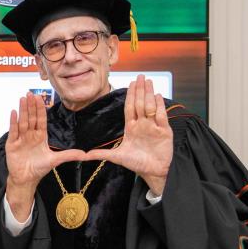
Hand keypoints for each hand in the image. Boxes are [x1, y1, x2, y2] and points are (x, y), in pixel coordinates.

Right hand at [4, 93, 85, 221]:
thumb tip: (85, 154)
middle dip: (31, 106)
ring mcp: (21, 138)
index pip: (41, 119)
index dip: (40, 109)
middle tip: (30, 93)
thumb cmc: (39, 168)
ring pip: (22, 121)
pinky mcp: (12, 144)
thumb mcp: (55, 160)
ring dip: (23, 110)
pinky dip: (13, 122)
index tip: (40, 98)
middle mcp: (30, 135)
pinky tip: (14, 112)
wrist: (26, 179)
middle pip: (31, 117)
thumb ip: (69, 155)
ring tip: (23, 98)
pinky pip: (13, 131)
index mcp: (40, 136)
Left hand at [85, 75, 172, 194]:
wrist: (152, 172)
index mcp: (132, 127)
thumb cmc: (136, 163)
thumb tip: (82, 155)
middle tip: (140, 76)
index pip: (130, 107)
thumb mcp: (116, 156)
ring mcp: (154, 127)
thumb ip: (101, 153)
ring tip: (148, 81)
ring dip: (149, 94)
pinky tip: (158, 95)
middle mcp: (143, 124)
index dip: (130, 95)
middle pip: (140, 103)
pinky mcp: (165, 132)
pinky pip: (161, 116)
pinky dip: (160, 106)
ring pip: (150, 107)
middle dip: (140, 90)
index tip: (131, 83)